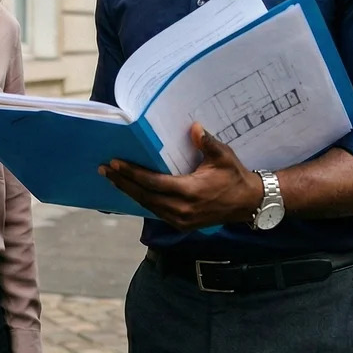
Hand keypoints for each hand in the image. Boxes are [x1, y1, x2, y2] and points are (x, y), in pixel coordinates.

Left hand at [100, 123, 260, 229]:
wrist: (248, 202)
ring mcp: (181, 220)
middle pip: (145, 196)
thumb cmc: (234, 176)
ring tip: (113, 179)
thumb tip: (194, 127)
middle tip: (105, 170)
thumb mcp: (222, 156)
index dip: (132, 173)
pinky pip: (156, 212)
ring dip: (129, 192)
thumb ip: (206, 142)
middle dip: (123, 183)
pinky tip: (131, 191)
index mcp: (190, 191)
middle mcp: (182, 209)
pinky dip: (143, 201)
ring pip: (148, 206)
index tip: (115, 163)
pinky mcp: (182, 224)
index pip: (153, 183)